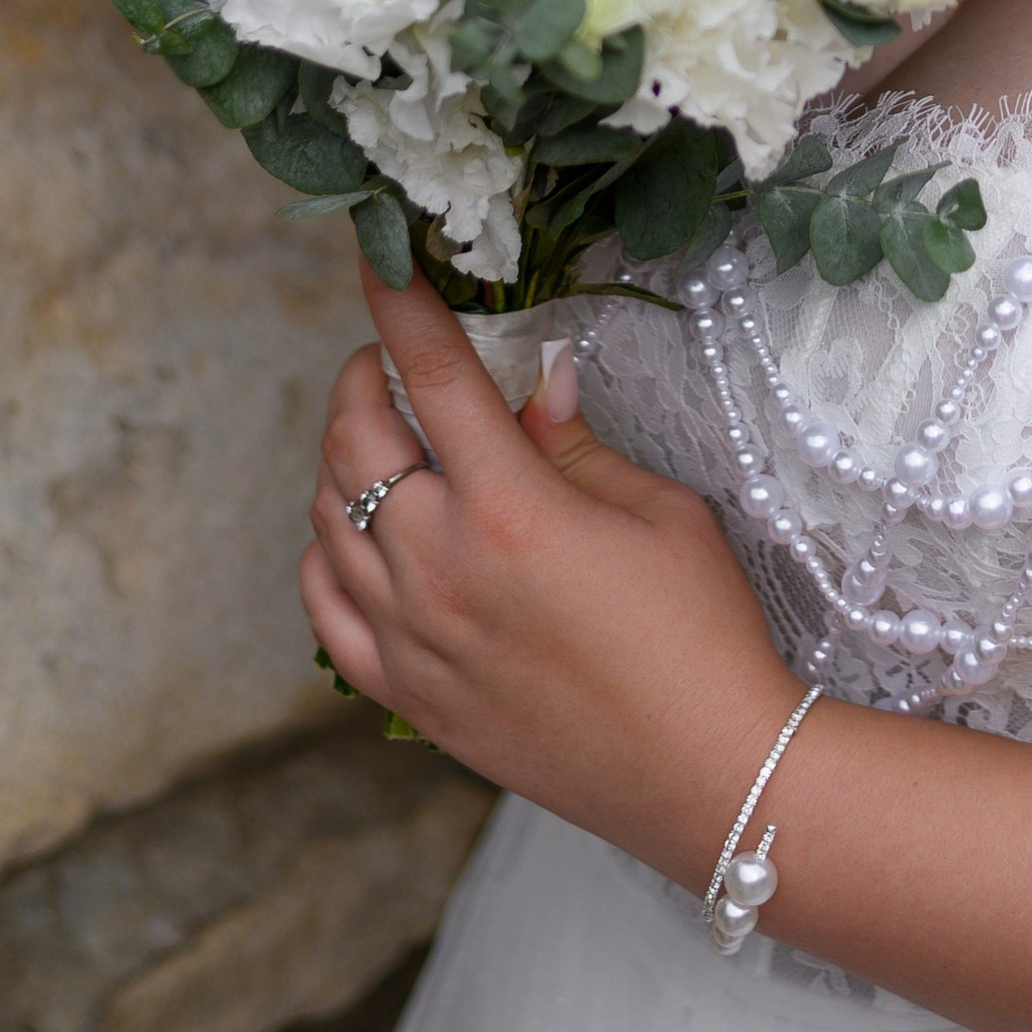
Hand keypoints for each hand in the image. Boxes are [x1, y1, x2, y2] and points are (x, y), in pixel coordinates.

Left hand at [301, 265, 798, 885]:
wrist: (706, 773)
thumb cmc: (700, 635)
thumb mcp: (659, 513)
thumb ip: (574, 443)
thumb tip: (533, 380)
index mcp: (509, 509)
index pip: (430, 376)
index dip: (400, 305)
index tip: (380, 259)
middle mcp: (439, 567)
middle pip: (354, 439)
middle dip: (363, 377)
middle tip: (394, 361)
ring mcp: (412, 636)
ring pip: (326, 515)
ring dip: (344, 458)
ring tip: (387, 440)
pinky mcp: (407, 696)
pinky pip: (325, 607)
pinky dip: (326, 550)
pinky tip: (357, 532)